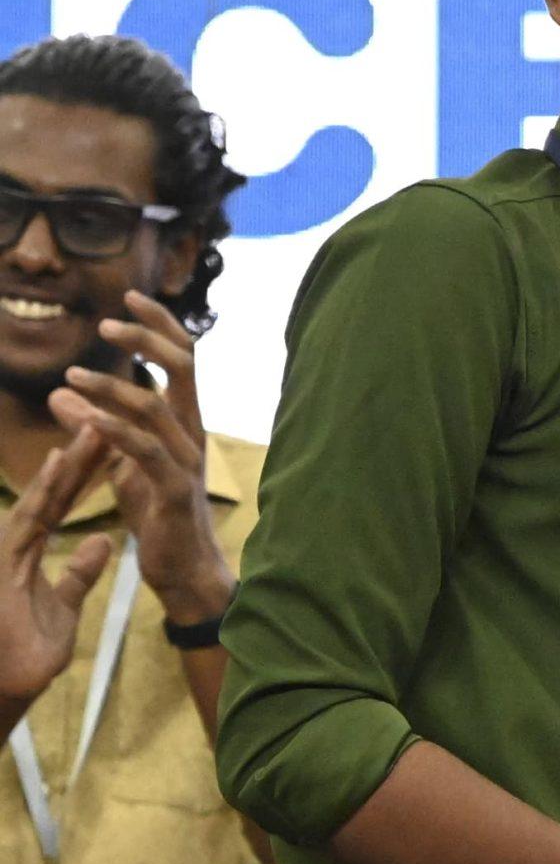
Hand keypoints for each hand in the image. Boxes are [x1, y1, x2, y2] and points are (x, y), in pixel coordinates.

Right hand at [0, 427, 114, 702]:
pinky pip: (28, 520)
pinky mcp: (3, 559)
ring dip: (67, 463)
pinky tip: (58, 464)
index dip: (84, 472)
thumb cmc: (28, 654)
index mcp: (29, 550)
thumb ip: (80, 574)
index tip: (107, 441)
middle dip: (79, 456)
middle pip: (53, 492)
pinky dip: (44, 492)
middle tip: (102, 416)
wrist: (6, 687)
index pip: (61, 503)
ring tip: (90, 427)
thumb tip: (101, 542)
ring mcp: (6, 549)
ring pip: (41, 497)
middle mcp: (16, 543)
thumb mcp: (65, 607)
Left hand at [47, 293, 233, 625]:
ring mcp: (187, 460)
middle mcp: (192, 432)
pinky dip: (115, 429)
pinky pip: (145, 451)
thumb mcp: (119, 462)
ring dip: (112, 386)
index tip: (129, 296)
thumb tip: (62, 393)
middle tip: (107, 324)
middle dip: (146, 339)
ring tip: (72, 375)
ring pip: (155, 407)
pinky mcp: (174, 489)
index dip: (158, 325)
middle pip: (183, 368)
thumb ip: (95, 426)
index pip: (181, 358)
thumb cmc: (157, 513)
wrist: (184, 567)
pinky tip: (87, 417)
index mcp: (184, 421)